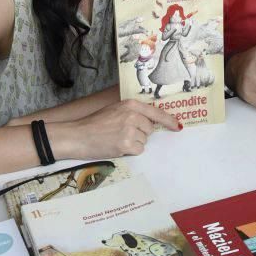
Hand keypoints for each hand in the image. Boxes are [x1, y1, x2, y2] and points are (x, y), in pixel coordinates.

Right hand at [50, 99, 179, 157]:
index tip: (177, 126)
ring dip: (134, 143)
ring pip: (144, 141)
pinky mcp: (126, 144)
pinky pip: (139, 150)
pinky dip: (130, 151)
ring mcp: (130, 130)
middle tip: (122, 133)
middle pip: (150, 129)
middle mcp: (133, 115)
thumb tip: (150, 122)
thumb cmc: (94, 124)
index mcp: (130, 104)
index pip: (156, 113)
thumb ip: (133, 113)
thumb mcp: (115, 110)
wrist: (78, 135)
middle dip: (140, 134)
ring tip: (117, 139)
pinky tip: (117, 146)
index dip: (169, 121)